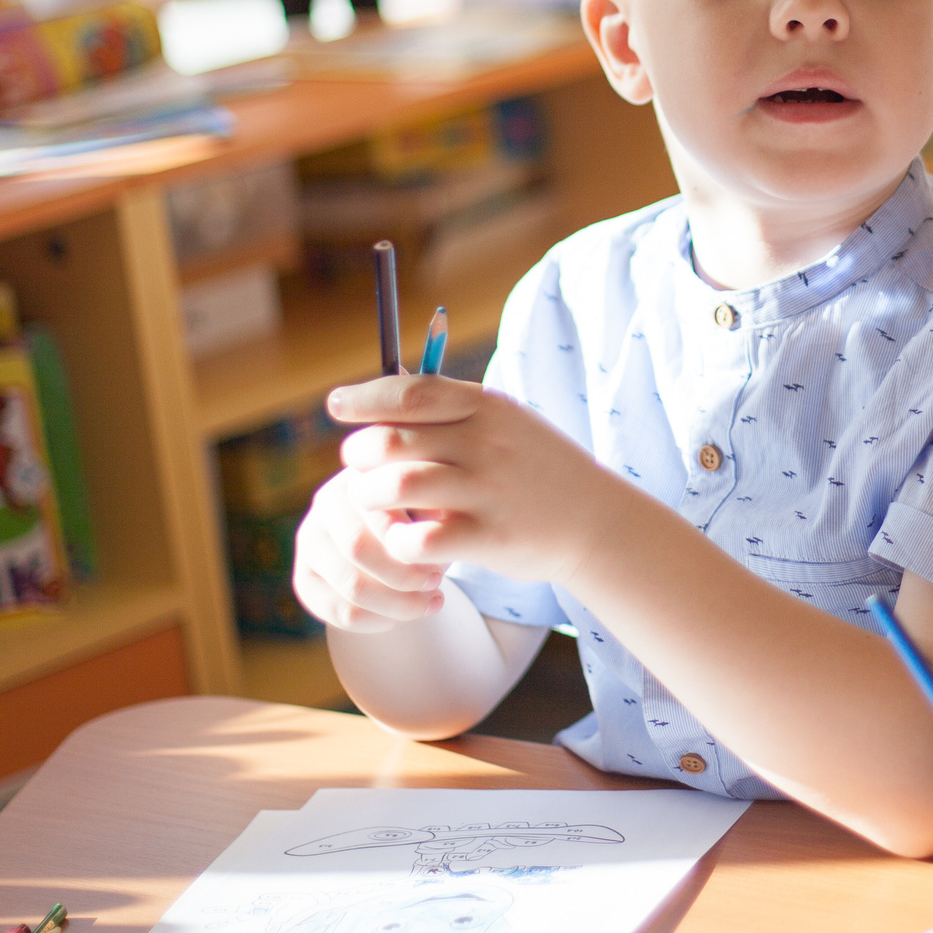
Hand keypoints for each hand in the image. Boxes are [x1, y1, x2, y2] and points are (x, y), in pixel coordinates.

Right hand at [291, 469, 450, 629]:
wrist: (394, 544)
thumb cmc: (424, 517)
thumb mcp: (435, 506)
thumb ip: (436, 512)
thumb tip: (437, 531)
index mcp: (359, 474)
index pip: (378, 514)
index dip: (410, 545)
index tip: (440, 567)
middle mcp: (325, 502)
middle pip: (358, 549)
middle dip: (403, 577)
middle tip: (435, 586)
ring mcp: (309, 540)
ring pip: (351, 586)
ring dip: (396, 604)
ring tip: (427, 603)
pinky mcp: (303, 578)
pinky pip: (337, 611)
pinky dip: (375, 621)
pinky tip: (399, 617)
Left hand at [325, 374, 641, 591]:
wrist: (596, 520)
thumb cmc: (536, 467)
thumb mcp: (506, 422)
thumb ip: (452, 408)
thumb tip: (384, 390)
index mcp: (488, 407)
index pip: (409, 393)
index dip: (364, 399)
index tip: (336, 406)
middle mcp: (487, 444)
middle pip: (391, 441)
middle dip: (359, 455)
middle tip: (357, 468)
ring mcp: (489, 491)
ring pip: (397, 486)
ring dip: (372, 498)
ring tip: (375, 505)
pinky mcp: (490, 538)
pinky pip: (419, 539)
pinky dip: (399, 542)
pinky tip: (404, 541)